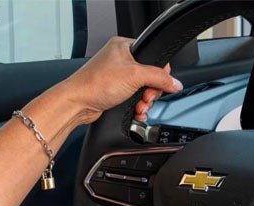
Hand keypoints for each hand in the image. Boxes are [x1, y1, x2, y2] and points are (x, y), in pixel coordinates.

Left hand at [60, 37, 181, 123]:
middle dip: (151, 91)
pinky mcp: (116, 91)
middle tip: (145, 96)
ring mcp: (118, 76)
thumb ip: (159, 78)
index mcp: (124, 46)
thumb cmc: (95, 83)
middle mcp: (121, 59)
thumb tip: (175, 83)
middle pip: (151, 76)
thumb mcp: (135, 75)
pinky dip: (139, 106)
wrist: (77, 103)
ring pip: (144, 89)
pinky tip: (136, 111)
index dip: (160, 73)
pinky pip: (136, 98)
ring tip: (139, 106)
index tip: (157, 84)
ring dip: (145, 102)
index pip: (154, 57)